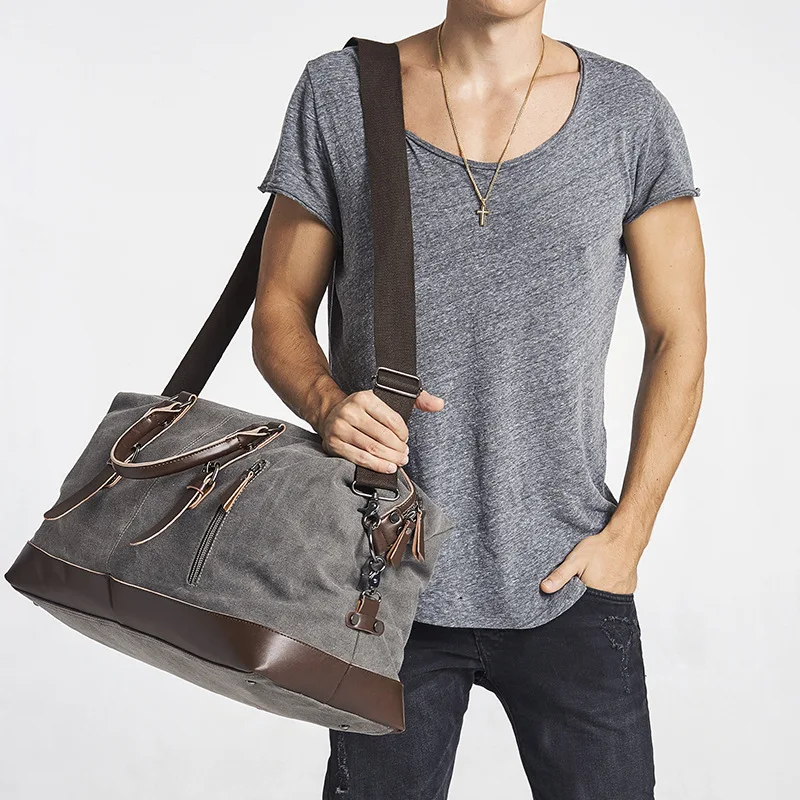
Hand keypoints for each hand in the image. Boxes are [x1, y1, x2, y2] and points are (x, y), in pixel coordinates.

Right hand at [319, 389, 443, 472]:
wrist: (330, 414)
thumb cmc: (364, 410)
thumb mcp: (388, 398)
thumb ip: (417, 399)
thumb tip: (439, 404)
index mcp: (364, 398)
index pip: (392, 420)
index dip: (404, 434)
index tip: (406, 439)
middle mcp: (350, 411)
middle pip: (383, 437)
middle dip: (398, 450)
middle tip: (405, 455)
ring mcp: (340, 428)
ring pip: (372, 449)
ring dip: (390, 459)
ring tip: (399, 462)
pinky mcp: (334, 443)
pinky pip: (359, 458)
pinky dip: (376, 466)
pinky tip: (387, 468)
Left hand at [540, 527, 643, 594]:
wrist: (625, 538)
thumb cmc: (601, 548)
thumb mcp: (575, 559)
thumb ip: (560, 575)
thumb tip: (545, 588)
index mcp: (594, 593)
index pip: (579, 606)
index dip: (572, 599)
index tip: (571, 588)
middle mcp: (610, 598)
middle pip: (592, 603)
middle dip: (585, 595)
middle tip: (586, 577)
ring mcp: (622, 594)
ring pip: (604, 599)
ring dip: (598, 592)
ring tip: (597, 575)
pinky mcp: (629, 588)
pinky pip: (616, 594)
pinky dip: (609, 588)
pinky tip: (606, 576)